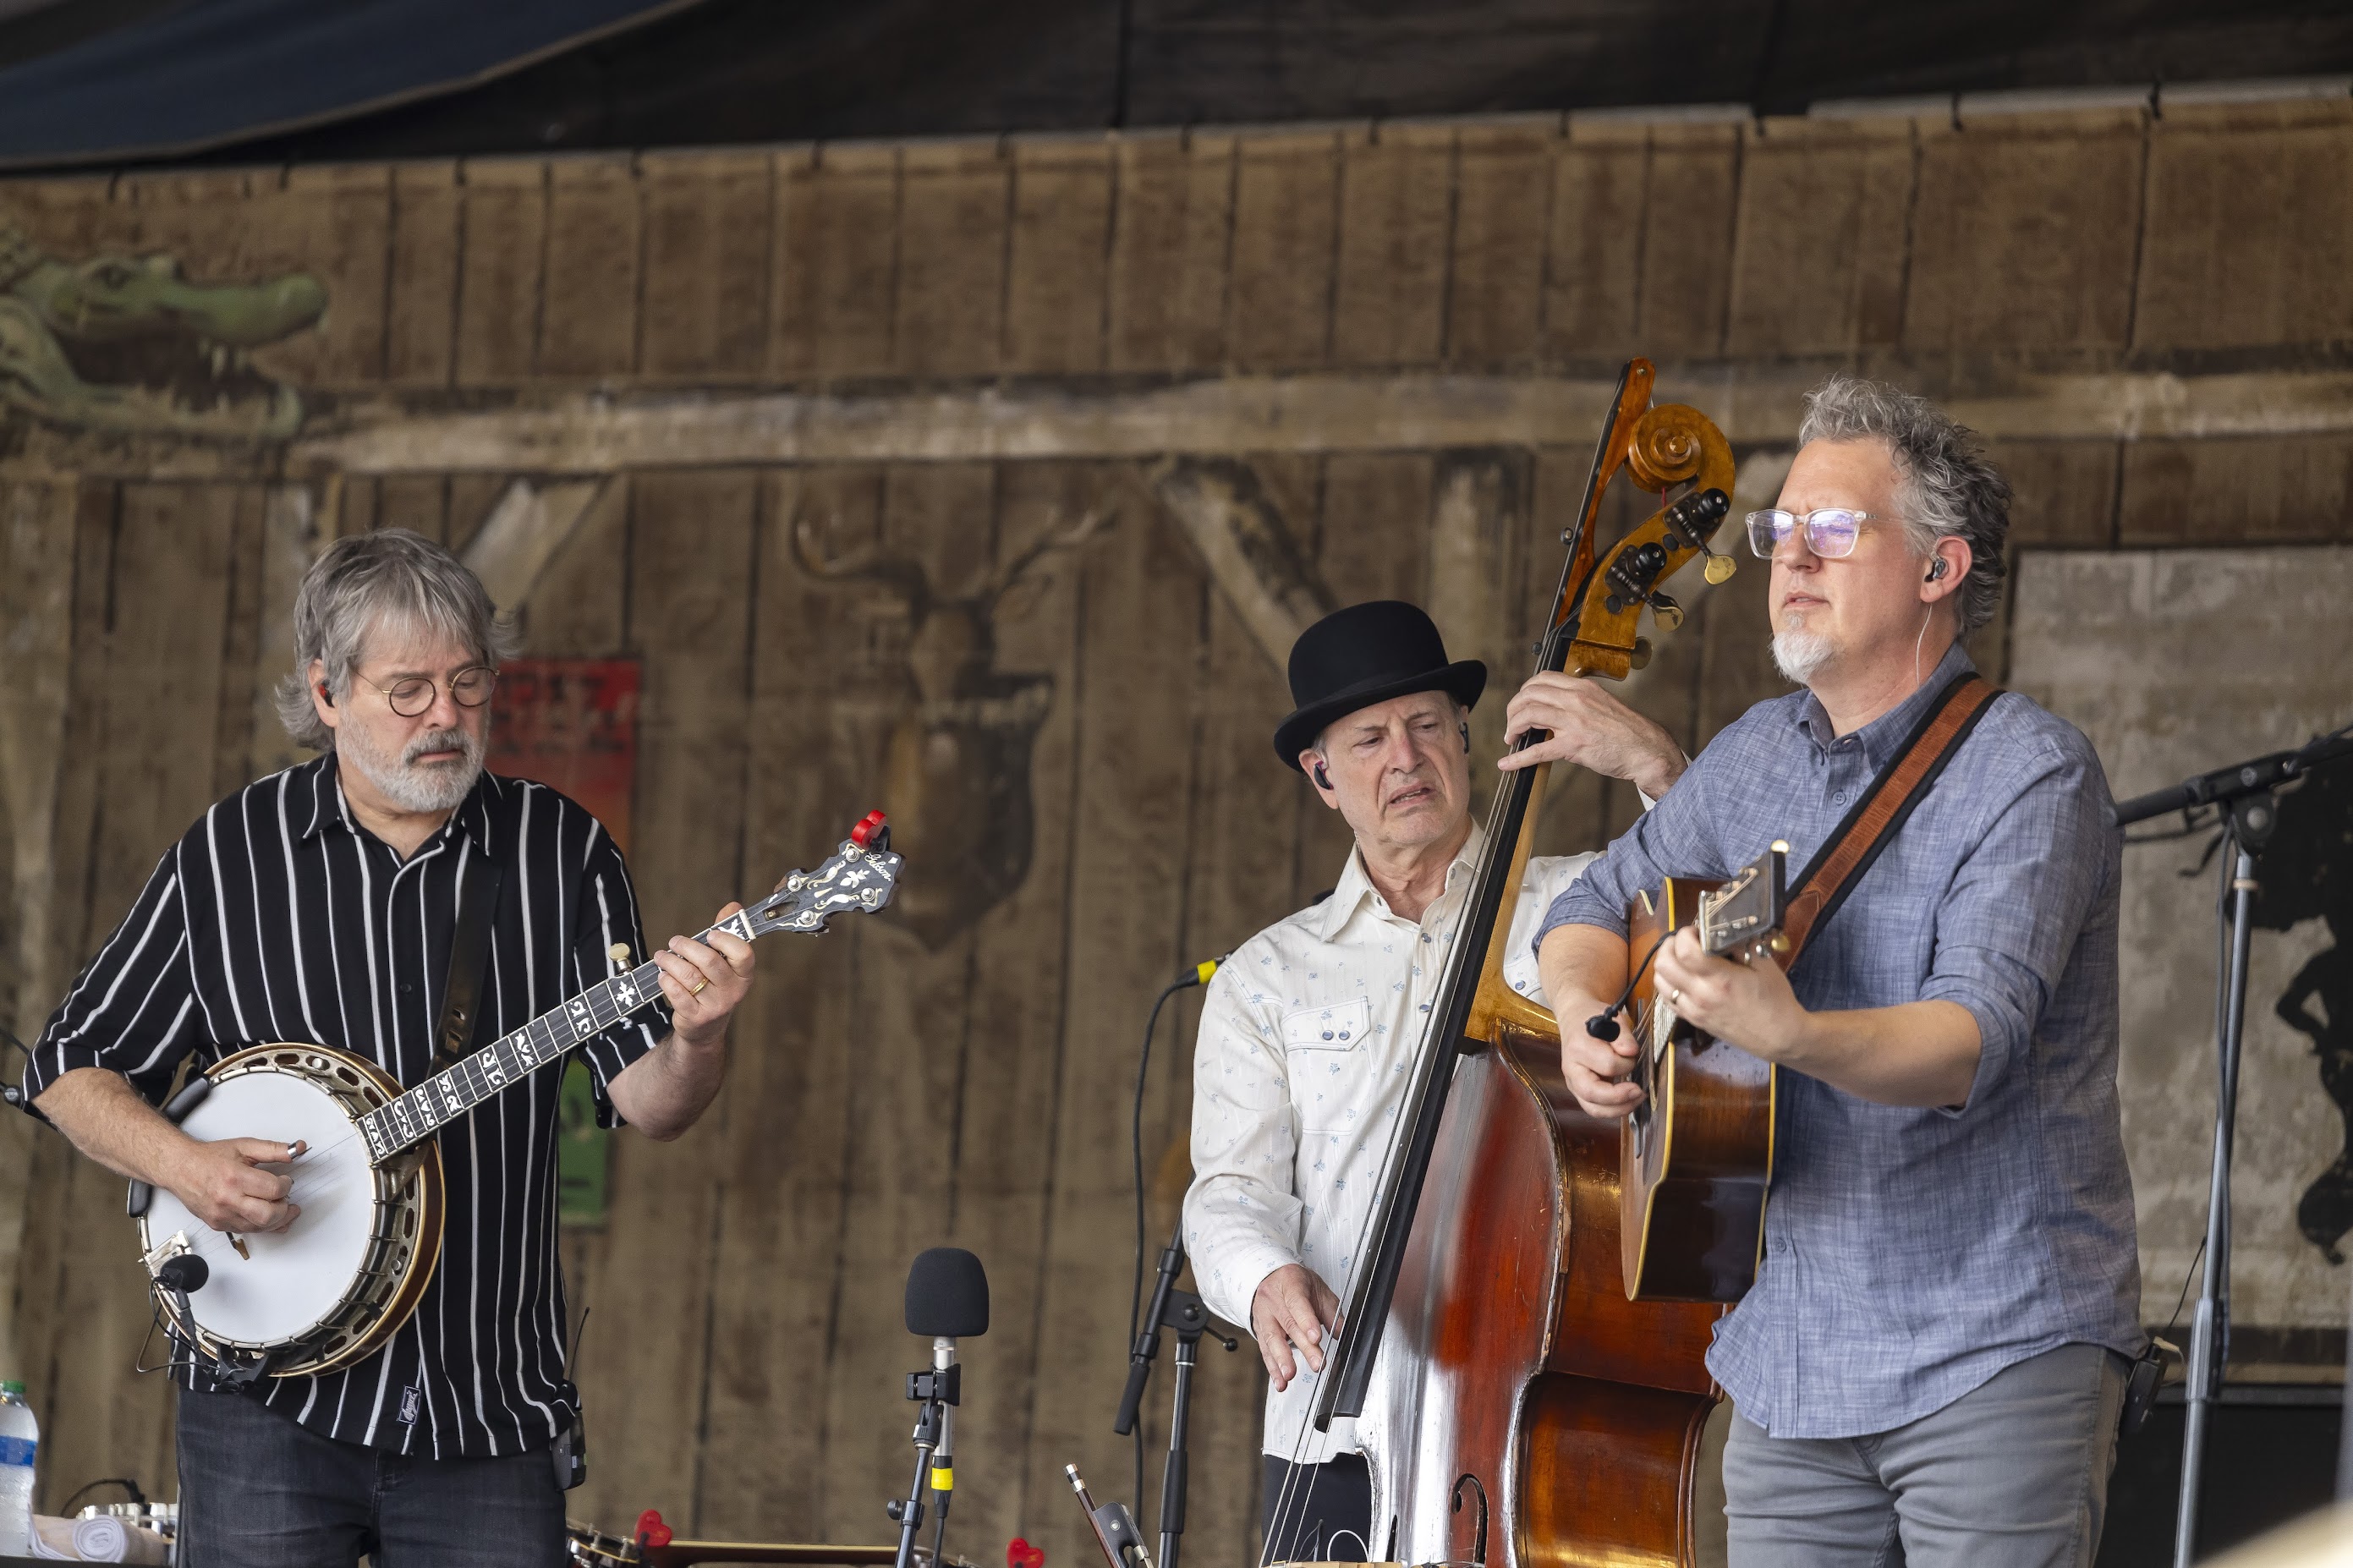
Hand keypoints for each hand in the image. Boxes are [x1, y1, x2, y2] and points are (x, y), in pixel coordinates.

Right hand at [168, 1137, 305, 1233]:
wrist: (180, 1169)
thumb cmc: (209, 1158)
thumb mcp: (244, 1146)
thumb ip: (274, 1149)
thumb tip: (297, 1149)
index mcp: (235, 1177)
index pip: (273, 1189)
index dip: (287, 1185)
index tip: (286, 1180)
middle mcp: (227, 1200)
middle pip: (268, 1215)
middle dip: (285, 1209)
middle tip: (288, 1200)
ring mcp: (222, 1215)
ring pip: (258, 1228)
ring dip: (277, 1220)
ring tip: (283, 1208)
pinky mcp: (218, 1225)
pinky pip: (246, 1231)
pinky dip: (261, 1226)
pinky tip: (269, 1217)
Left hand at [652, 904, 755, 1047]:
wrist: (705, 1028)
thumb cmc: (713, 987)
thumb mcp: (723, 963)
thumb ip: (727, 934)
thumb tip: (733, 906)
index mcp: (744, 975)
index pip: (743, 953)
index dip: (725, 940)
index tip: (709, 934)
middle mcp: (733, 991)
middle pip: (709, 961)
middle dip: (687, 947)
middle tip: (674, 942)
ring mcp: (715, 1006)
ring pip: (689, 976)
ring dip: (670, 962)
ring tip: (661, 956)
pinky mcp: (696, 1017)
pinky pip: (677, 993)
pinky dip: (666, 981)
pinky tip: (662, 975)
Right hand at [1251, 1263, 1341, 1391]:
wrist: (1270, 1278)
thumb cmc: (1295, 1283)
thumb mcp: (1318, 1288)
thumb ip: (1331, 1311)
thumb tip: (1340, 1331)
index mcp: (1290, 1284)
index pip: (1297, 1302)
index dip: (1306, 1321)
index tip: (1316, 1338)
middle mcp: (1272, 1299)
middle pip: (1288, 1325)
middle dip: (1304, 1347)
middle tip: (1317, 1364)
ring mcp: (1263, 1315)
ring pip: (1272, 1339)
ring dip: (1282, 1360)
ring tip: (1290, 1375)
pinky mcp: (1259, 1330)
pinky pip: (1265, 1350)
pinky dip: (1273, 1368)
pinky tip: (1280, 1381)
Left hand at [1498, 672, 1685, 798]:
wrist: (1645, 749)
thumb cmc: (1626, 731)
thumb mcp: (1601, 704)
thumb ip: (1577, 702)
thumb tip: (1553, 708)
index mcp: (1582, 688)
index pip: (1541, 679)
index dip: (1524, 691)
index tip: (1521, 704)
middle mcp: (1576, 699)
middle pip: (1529, 695)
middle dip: (1513, 710)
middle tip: (1511, 724)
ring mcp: (1573, 721)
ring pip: (1528, 715)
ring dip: (1512, 728)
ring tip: (1511, 739)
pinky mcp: (1573, 745)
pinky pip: (1537, 751)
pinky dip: (1517, 759)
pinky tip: (1507, 764)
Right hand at [1555, 990, 1644, 1119]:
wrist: (1574, 1018)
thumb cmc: (1593, 1018)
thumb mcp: (1612, 1018)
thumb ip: (1623, 1036)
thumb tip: (1630, 1053)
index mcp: (1578, 1046)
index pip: (1607, 1064)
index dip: (1626, 1063)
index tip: (1633, 1055)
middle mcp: (1571, 1068)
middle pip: (1592, 1093)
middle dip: (1619, 1097)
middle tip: (1639, 1091)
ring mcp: (1573, 1082)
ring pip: (1592, 1108)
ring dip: (1618, 1109)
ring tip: (1636, 1099)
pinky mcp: (1579, 1091)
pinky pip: (1595, 1108)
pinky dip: (1613, 1110)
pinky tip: (1628, 1102)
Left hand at [1651, 924, 1806, 1063]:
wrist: (1779, 1037)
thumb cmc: (1775, 1000)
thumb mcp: (1764, 964)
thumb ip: (1739, 944)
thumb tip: (1719, 928)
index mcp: (1719, 979)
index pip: (1684, 950)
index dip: (1685, 934)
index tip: (1697, 930)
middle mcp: (1700, 995)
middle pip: (1663, 964)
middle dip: (1670, 945)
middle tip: (1686, 941)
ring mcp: (1693, 1010)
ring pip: (1659, 981)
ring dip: (1666, 963)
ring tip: (1682, 957)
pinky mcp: (1692, 1020)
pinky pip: (1666, 999)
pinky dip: (1668, 983)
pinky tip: (1682, 977)